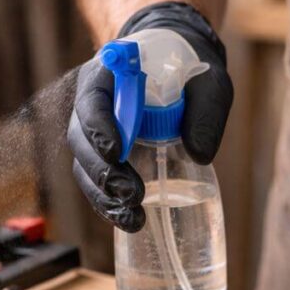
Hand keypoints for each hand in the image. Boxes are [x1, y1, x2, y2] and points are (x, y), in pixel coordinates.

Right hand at [67, 1, 232, 231]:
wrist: (179, 70)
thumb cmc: (191, 71)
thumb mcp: (209, 84)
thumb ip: (206, 112)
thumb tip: (199, 154)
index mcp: (109, 76)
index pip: (92, 101)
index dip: (98, 128)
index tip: (117, 153)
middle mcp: (93, 104)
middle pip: (80, 140)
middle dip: (102, 172)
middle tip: (132, 194)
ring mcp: (96, 132)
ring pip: (84, 166)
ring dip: (104, 195)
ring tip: (133, 217)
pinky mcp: (106, 156)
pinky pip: (97, 181)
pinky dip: (110, 203)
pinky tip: (130, 219)